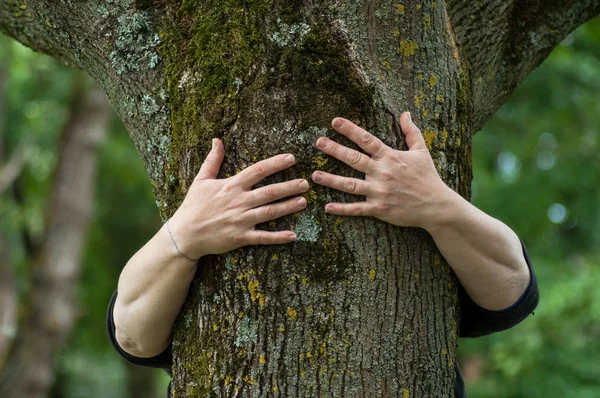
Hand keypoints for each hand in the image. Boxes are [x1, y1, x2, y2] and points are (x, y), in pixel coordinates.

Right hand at [168, 138, 308, 258]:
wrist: (184, 234)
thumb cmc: (193, 206)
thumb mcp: (200, 180)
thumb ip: (212, 160)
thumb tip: (217, 140)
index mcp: (231, 185)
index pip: (258, 171)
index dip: (275, 164)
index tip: (291, 158)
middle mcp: (238, 202)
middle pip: (269, 192)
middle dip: (289, 186)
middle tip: (306, 183)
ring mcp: (240, 220)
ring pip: (269, 212)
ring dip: (288, 207)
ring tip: (303, 202)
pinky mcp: (240, 237)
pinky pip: (262, 237)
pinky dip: (278, 237)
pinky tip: (293, 235)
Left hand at [311, 112, 454, 229]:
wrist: (437, 206)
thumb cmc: (428, 177)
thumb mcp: (422, 151)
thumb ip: (411, 132)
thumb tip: (405, 113)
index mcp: (390, 157)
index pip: (367, 140)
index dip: (350, 130)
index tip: (335, 121)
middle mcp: (382, 173)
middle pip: (354, 159)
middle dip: (334, 150)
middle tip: (318, 142)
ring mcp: (379, 192)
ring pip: (350, 185)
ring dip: (331, 180)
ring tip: (314, 175)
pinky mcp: (379, 208)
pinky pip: (357, 209)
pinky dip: (342, 209)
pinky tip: (327, 207)